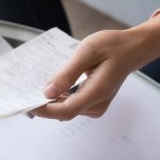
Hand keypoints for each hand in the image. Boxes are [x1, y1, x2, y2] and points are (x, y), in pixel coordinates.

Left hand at [32, 9, 159, 120]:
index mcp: (97, 92)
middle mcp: (97, 105)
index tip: (28, 103)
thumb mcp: (87, 51)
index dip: (44, 110)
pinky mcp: (94, 105)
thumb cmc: (113, 47)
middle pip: (64, 112)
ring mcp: (96, 108)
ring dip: (52, 101)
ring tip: (40, 85)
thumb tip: (48, 92)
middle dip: (44, 105)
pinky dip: (60, 98)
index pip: (65, 110)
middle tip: (27, 92)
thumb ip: (67, 73)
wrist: (133, 50)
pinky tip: (55, 86)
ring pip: (66, 109)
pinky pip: (72, 105)